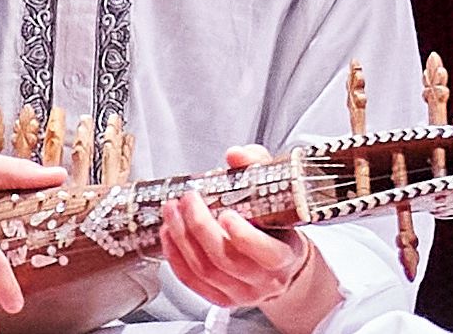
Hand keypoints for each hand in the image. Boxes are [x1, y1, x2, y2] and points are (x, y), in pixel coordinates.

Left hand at [161, 144, 335, 331]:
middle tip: (188, 199)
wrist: (278, 259)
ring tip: (171, 211)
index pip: (266, 253)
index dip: (244, 237)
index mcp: (283, 256)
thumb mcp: (275, 191)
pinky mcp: (221, 298)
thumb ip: (256, 167)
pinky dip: (176, 258)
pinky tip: (169, 234)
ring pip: (205, 271)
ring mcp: (241, 293)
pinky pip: (192, 282)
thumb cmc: (275, 224)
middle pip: (227, 260)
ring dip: (182, 239)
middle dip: (200, 227)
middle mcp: (263, 281)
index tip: (226, 213)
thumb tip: (235, 155)